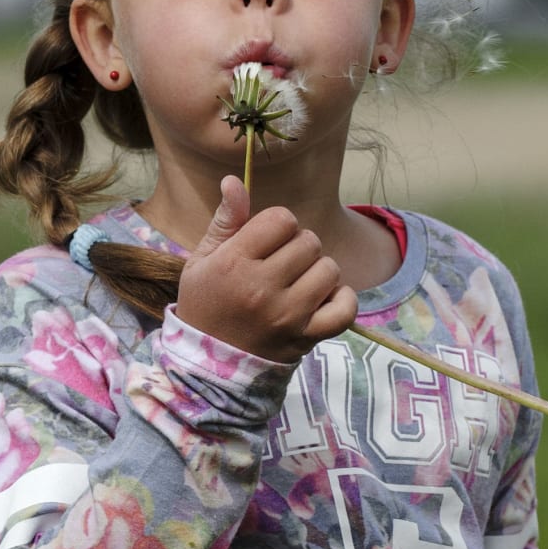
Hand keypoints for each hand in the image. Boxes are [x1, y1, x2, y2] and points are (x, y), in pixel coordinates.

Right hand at [177, 175, 358, 362]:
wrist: (209, 368)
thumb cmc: (206, 306)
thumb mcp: (202, 261)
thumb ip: (224, 221)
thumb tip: (234, 180)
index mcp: (233, 263)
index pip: (281, 219)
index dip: (278, 225)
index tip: (267, 243)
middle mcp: (261, 288)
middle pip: (309, 241)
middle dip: (299, 247)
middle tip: (281, 266)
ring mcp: (287, 315)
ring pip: (329, 269)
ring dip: (318, 272)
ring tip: (298, 284)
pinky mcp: (307, 338)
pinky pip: (345, 308)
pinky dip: (341, 299)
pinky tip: (324, 299)